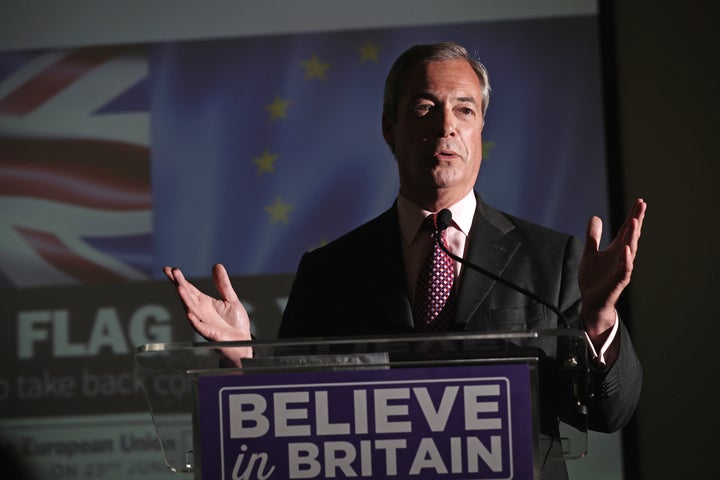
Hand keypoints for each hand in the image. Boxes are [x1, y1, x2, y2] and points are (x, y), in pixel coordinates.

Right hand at [164, 263, 251, 359]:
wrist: (243, 342)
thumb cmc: (235, 323)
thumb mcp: (230, 299)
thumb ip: (223, 284)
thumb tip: (217, 265)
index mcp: (205, 303)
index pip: (190, 289)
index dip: (180, 279)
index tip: (170, 269)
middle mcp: (201, 312)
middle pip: (188, 297)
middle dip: (180, 284)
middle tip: (173, 272)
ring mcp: (204, 323)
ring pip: (192, 310)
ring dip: (185, 299)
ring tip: (179, 287)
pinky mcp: (211, 334)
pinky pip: (201, 328)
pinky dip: (195, 322)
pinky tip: (190, 314)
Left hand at [579, 198, 646, 338]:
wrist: (591, 301)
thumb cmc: (594, 279)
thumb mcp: (590, 253)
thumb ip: (593, 237)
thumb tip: (595, 217)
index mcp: (615, 250)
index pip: (626, 230)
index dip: (632, 215)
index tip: (640, 201)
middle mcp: (621, 258)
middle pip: (630, 236)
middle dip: (636, 220)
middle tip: (641, 205)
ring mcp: (621, 269)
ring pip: (629, 251)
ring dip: (632, 236)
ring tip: (634, 221)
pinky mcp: (617, 282)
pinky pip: (624, 270)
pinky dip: (626, 261)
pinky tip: (627, 250)